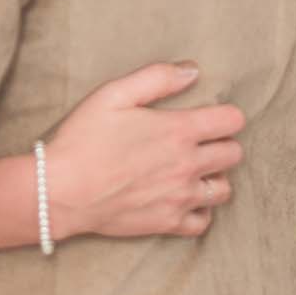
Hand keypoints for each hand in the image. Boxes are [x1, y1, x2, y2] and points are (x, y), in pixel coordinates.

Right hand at [46, 63, 245, 240]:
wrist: (61, 191)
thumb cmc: (83, 139)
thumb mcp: (114, 94)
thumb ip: (156, 78)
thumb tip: (192, 71)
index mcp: (178, 130)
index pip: (231, 120)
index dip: (226, 114)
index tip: (212, 116)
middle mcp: (187, 164)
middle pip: (234, 154)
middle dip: (222, 144)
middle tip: (201, 142)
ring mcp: (180, 197)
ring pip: (224, 189)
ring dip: (215, 177)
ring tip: (195, 171)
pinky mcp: (168, 223)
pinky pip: (203, 222)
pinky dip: (200, 211)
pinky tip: (185, 200)